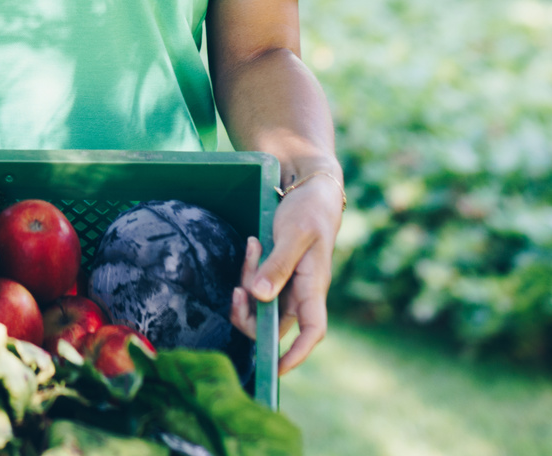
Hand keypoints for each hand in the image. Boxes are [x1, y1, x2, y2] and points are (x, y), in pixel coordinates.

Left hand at [228, 175, 342, 373]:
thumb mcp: (296, 233)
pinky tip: (251, 244)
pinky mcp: (274, 268)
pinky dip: (248, 269)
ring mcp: (287, 280)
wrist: (308, 182)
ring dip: (247, 284)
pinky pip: (255, 283)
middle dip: (250, 315)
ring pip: (261, 303)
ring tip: (250, 248)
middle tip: (236, 290)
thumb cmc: (309, 209)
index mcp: (314, 286)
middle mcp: (300, 290)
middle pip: (274, 323)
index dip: (297, 354)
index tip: (277, 369)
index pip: (312, 331)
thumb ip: (278, 265)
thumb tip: (259, 297)